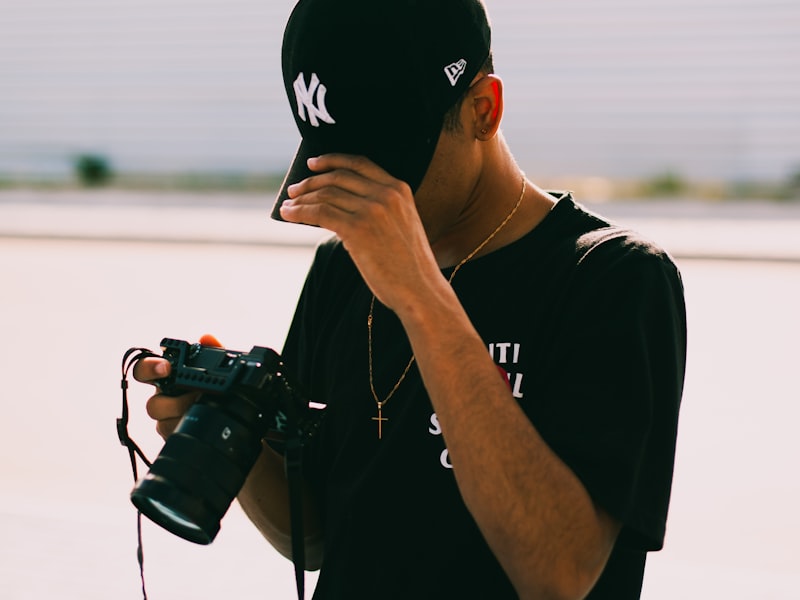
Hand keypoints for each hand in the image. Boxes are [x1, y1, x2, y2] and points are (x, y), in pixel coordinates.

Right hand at [133, 334, 221, 439]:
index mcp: (169, 376)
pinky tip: (198, 421)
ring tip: (203, 408)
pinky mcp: (171, 433)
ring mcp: (166, 417)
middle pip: (152, 403)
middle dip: (173, 402)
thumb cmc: (214, 387)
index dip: (149, 367)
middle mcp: (163, 396)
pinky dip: (184, 427)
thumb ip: (215, 351)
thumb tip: (207, 337)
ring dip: (183, 415)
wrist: (224, 414)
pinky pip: (169, 434)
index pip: (144, 369)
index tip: (165, 367)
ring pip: (161, 422)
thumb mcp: (220, 367)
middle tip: (194, 397)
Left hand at [280, 154, 440, 313]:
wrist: (421, 290)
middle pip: (338, 177)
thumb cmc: (409, 266)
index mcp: (399, 189)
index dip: (332, 160)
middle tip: (294, 190)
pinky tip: (289, 215)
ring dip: (301, 199)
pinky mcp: (358, 229)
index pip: (359, 164)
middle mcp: (386, 194)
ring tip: (288, 205)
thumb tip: (338, 206)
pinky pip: (320, 213)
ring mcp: (372, 211)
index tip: (314, 164)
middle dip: (311, 182)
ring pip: (326, 195)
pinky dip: (299, 212)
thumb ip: (379, 210)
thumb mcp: (401, 225)